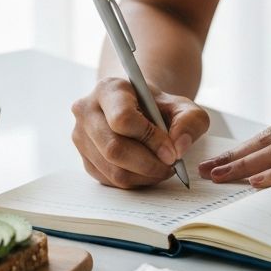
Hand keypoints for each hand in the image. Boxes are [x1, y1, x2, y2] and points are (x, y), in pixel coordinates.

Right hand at [71, 77, 209, 188]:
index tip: (172, 150)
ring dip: (144, 175)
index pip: (123, 118)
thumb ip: (190, 121)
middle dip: (149, 163)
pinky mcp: (85, 160)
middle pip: (114, 149)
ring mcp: (81, 137)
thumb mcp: (183, 106)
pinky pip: (110, 181)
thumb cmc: (159, 107)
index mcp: (109, 89)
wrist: (139, 110)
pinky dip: (135, 181)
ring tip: (163, 168)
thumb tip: (179, 148)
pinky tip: (148, 170)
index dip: (150, 139)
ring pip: (112, 170)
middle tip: (171, 165)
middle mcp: (87, 111)